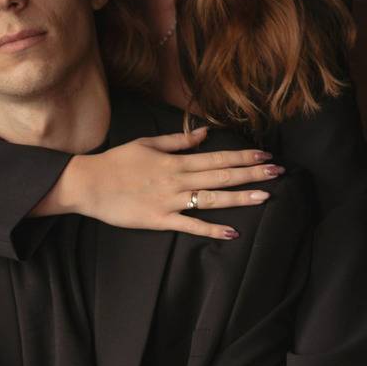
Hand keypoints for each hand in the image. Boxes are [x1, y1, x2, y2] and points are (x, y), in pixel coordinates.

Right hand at [39, 127, 282, 238]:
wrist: (88, 184)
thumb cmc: (116, 162)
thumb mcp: (147, 143)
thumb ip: (178, 140)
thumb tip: (205, 134)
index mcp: (176, 160)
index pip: (217, 157)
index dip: (243, 156)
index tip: (265, 155)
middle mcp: (178, 180)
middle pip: (221, 175)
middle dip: (251, 173)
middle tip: (278, 172)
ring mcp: (170, 201)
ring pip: (212, 199)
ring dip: (240, 197)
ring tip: (265, 196)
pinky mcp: (160, 220)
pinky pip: (191, 225)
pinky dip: (211, 229)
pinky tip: (232, 232)